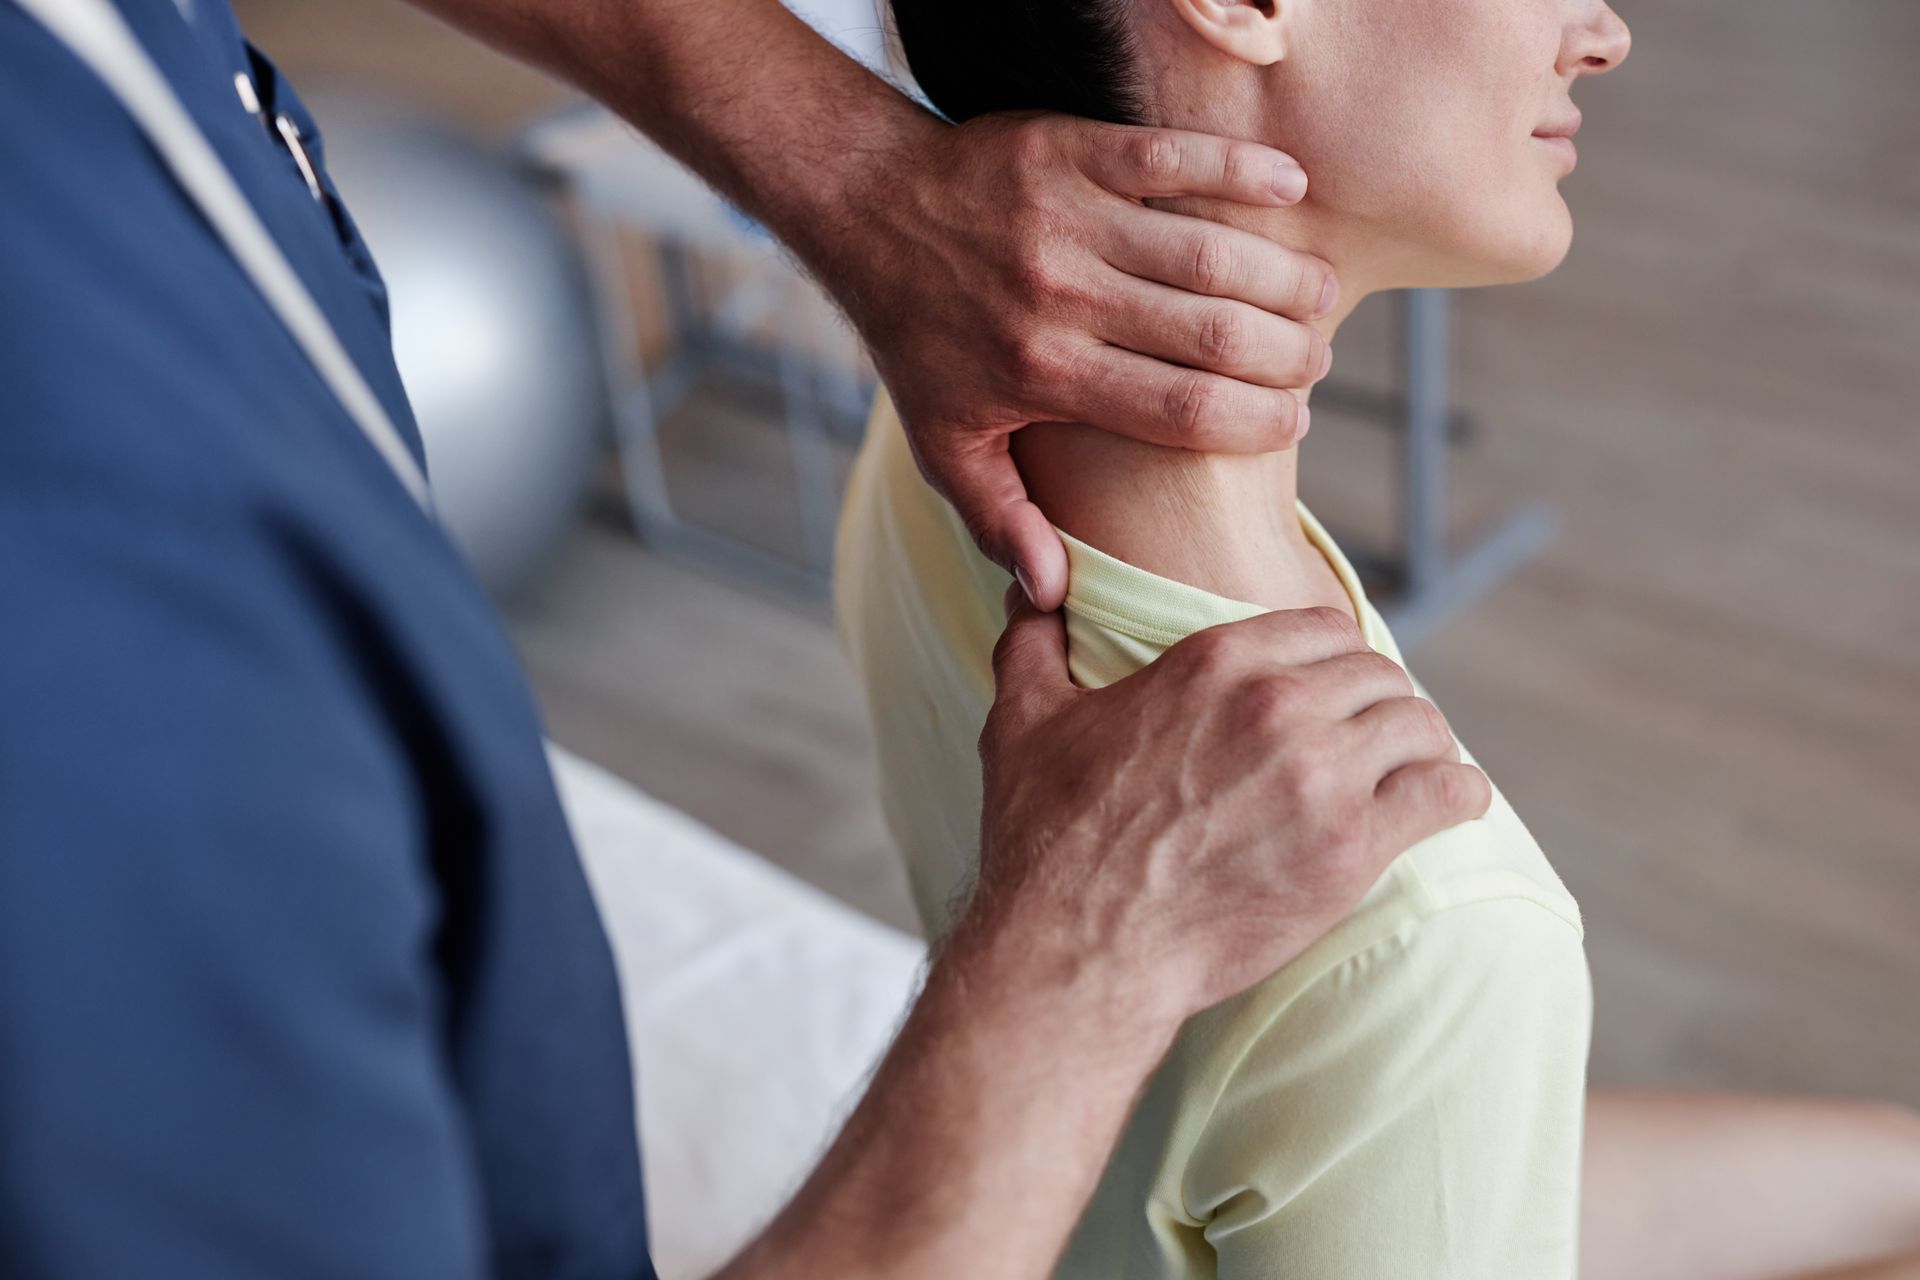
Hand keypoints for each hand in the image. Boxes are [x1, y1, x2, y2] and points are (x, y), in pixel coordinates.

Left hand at [823, 111, 1337, 610]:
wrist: (865, 211)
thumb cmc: (916, 339)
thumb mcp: (944, 444)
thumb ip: (1000, 520)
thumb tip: (1055, 594)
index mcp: (1044, 375)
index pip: (1183, 410)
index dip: (1256, 421)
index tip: (1290, 424)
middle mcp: (1063, 298)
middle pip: (1215, 335)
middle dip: (1287, 354)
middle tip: (1314, 362)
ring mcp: (1070, 219)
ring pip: (1211, 251)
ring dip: (1284, 274)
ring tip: (1320, 296)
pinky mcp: (1072, 149)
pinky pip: (1175, 156)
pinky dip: (1242, 169)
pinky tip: (1293, 186)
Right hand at [965, 592, 1490, 1037]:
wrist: (1078, 950)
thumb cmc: (1045, 840)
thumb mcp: (1020, 722)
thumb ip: (1031, 643)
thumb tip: (1031, 588)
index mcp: (1210, 663)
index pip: (1320, 625)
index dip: (1330, 655)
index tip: (1331, 685)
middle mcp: (1277, 706)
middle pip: (1377, 672)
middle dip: (1378, 700)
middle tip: (1371, 735)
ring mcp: (1321, 777)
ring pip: (1419, 725)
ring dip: (1420, 743)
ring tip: (1413, 766)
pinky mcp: (1352, 849)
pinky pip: (1444, 793)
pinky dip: (1456, 793)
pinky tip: (1451, 800)